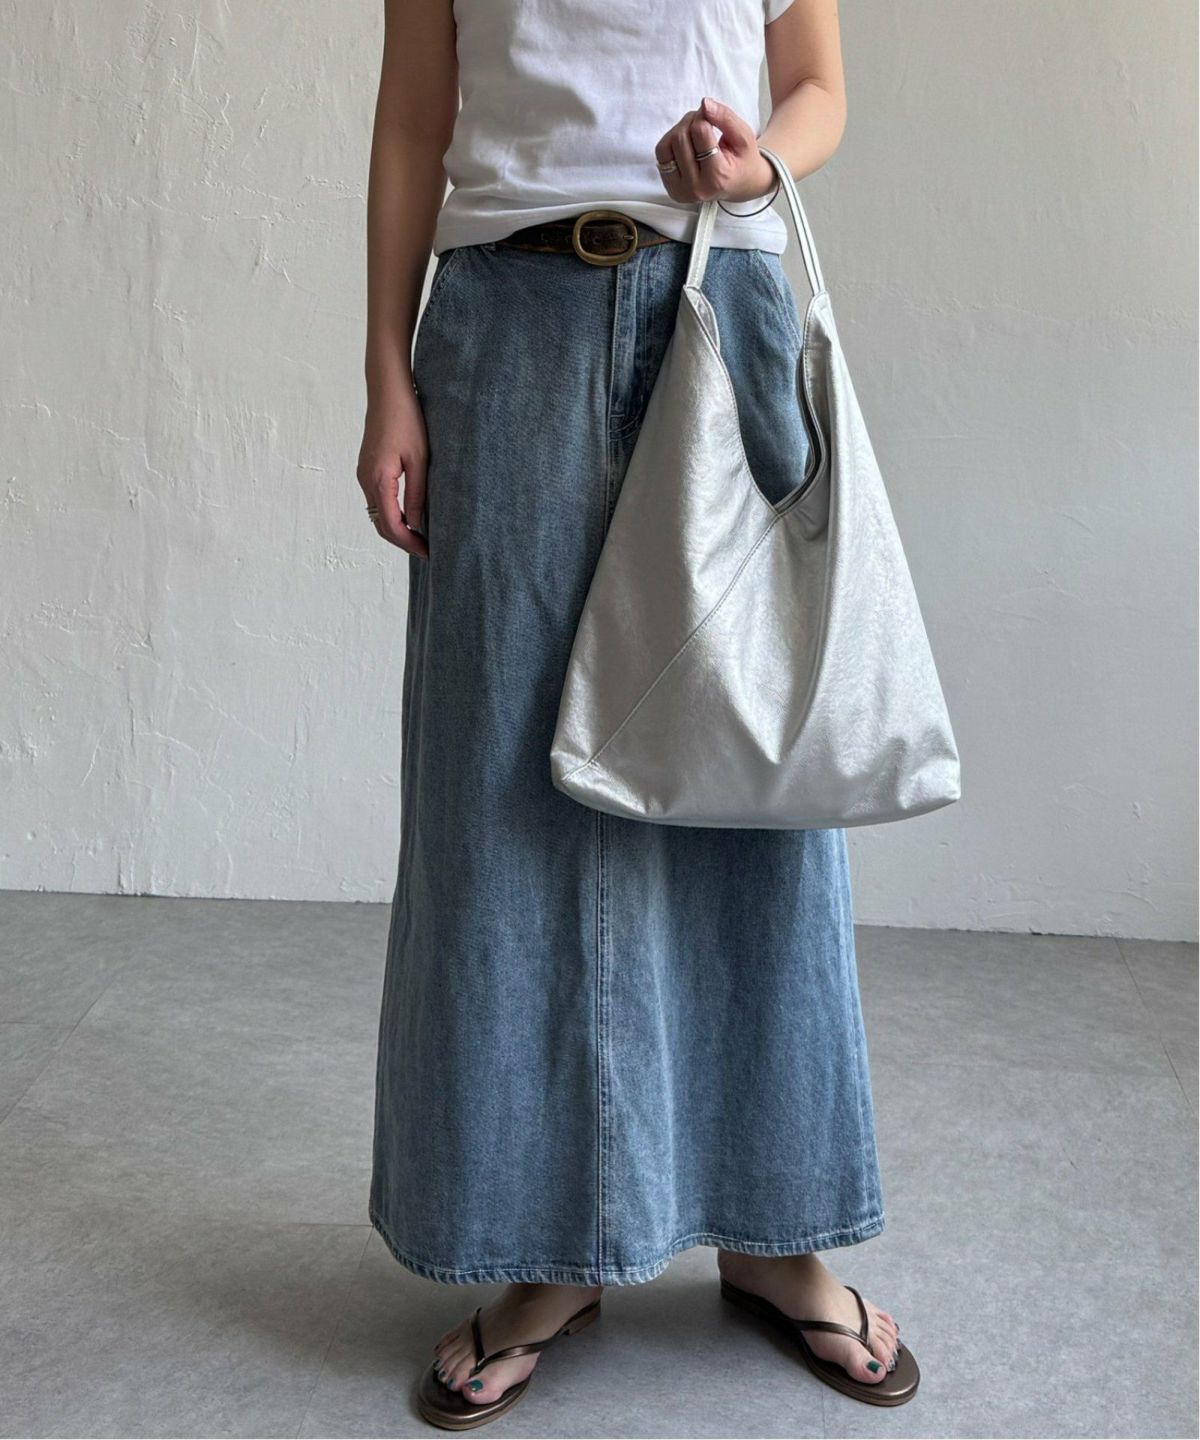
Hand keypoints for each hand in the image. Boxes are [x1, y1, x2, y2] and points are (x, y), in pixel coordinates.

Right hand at [357, 385, 429, 558]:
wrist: (387, 391)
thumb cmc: (406, 419)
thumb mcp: (419, 459)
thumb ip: (417, 494)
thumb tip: (418, 524)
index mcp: (379, 479)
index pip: (392, 525)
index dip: (409, 543)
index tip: (428, 553)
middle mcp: (366, 480)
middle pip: (381, 525)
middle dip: (403, 541)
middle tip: (427, 550)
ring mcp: (364, 474)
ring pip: (378, 514)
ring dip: (397, 529)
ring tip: (421, 536)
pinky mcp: (367, 468)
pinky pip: (377, 500)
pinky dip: (392, 514)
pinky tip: (410, 515)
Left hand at [653, 96, 774, 204]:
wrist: (740, 184)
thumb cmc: (742, 159)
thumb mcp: (744, 136)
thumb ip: (726, 117)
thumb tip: (704, 103)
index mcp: (717, 177)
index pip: (699, 131)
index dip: (704, 115)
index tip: (714, 117)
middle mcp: (696, 188)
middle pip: (679, 138)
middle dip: (691, 122)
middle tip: (705, 124)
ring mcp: (680, 190)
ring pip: (665, 146)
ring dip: (679, 131)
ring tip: (695, 135)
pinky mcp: (670, 188)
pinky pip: (661, 155)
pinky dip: (670, 143)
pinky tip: (686, 145)